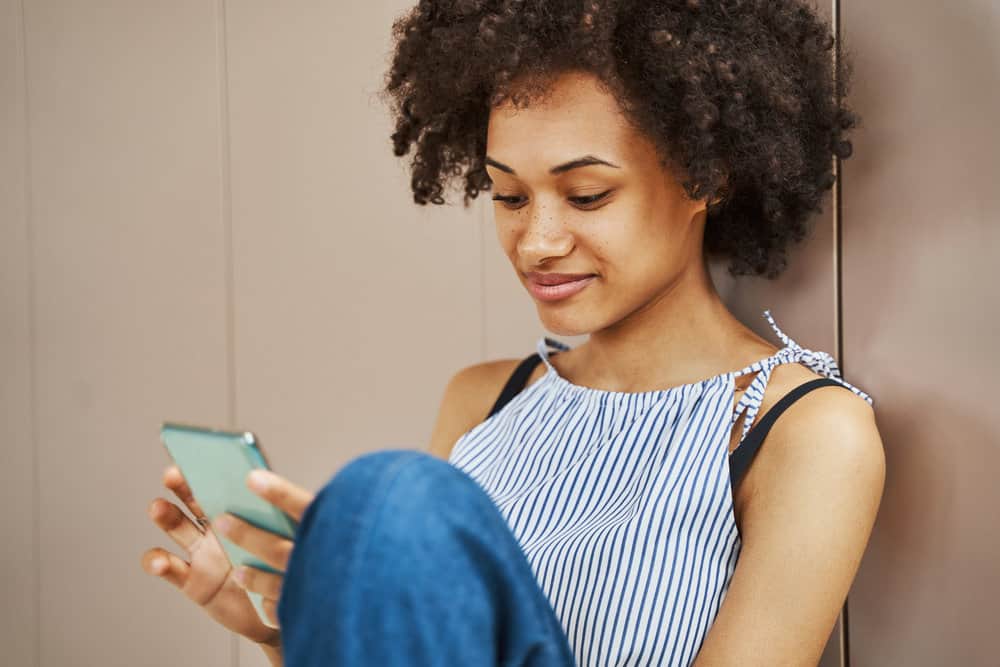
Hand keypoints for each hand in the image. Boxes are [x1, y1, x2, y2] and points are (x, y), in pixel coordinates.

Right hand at [141, 464, 313, 648]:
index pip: (222, 480)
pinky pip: (169, 567)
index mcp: (240, 509)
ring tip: (157, 507)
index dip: (206, 466)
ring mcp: (201, 552)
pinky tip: (159, 561)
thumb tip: (263, 478)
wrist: (285, 608)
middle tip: (172, 473)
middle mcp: (216, 525)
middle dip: (180, 483)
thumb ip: (274, 509)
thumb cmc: (288, 565)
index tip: (197, 453)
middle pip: (192, 497)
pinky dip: (157, 562)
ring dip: (163, 514)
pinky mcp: (192, 580)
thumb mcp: (286, 534)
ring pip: (175, 526)